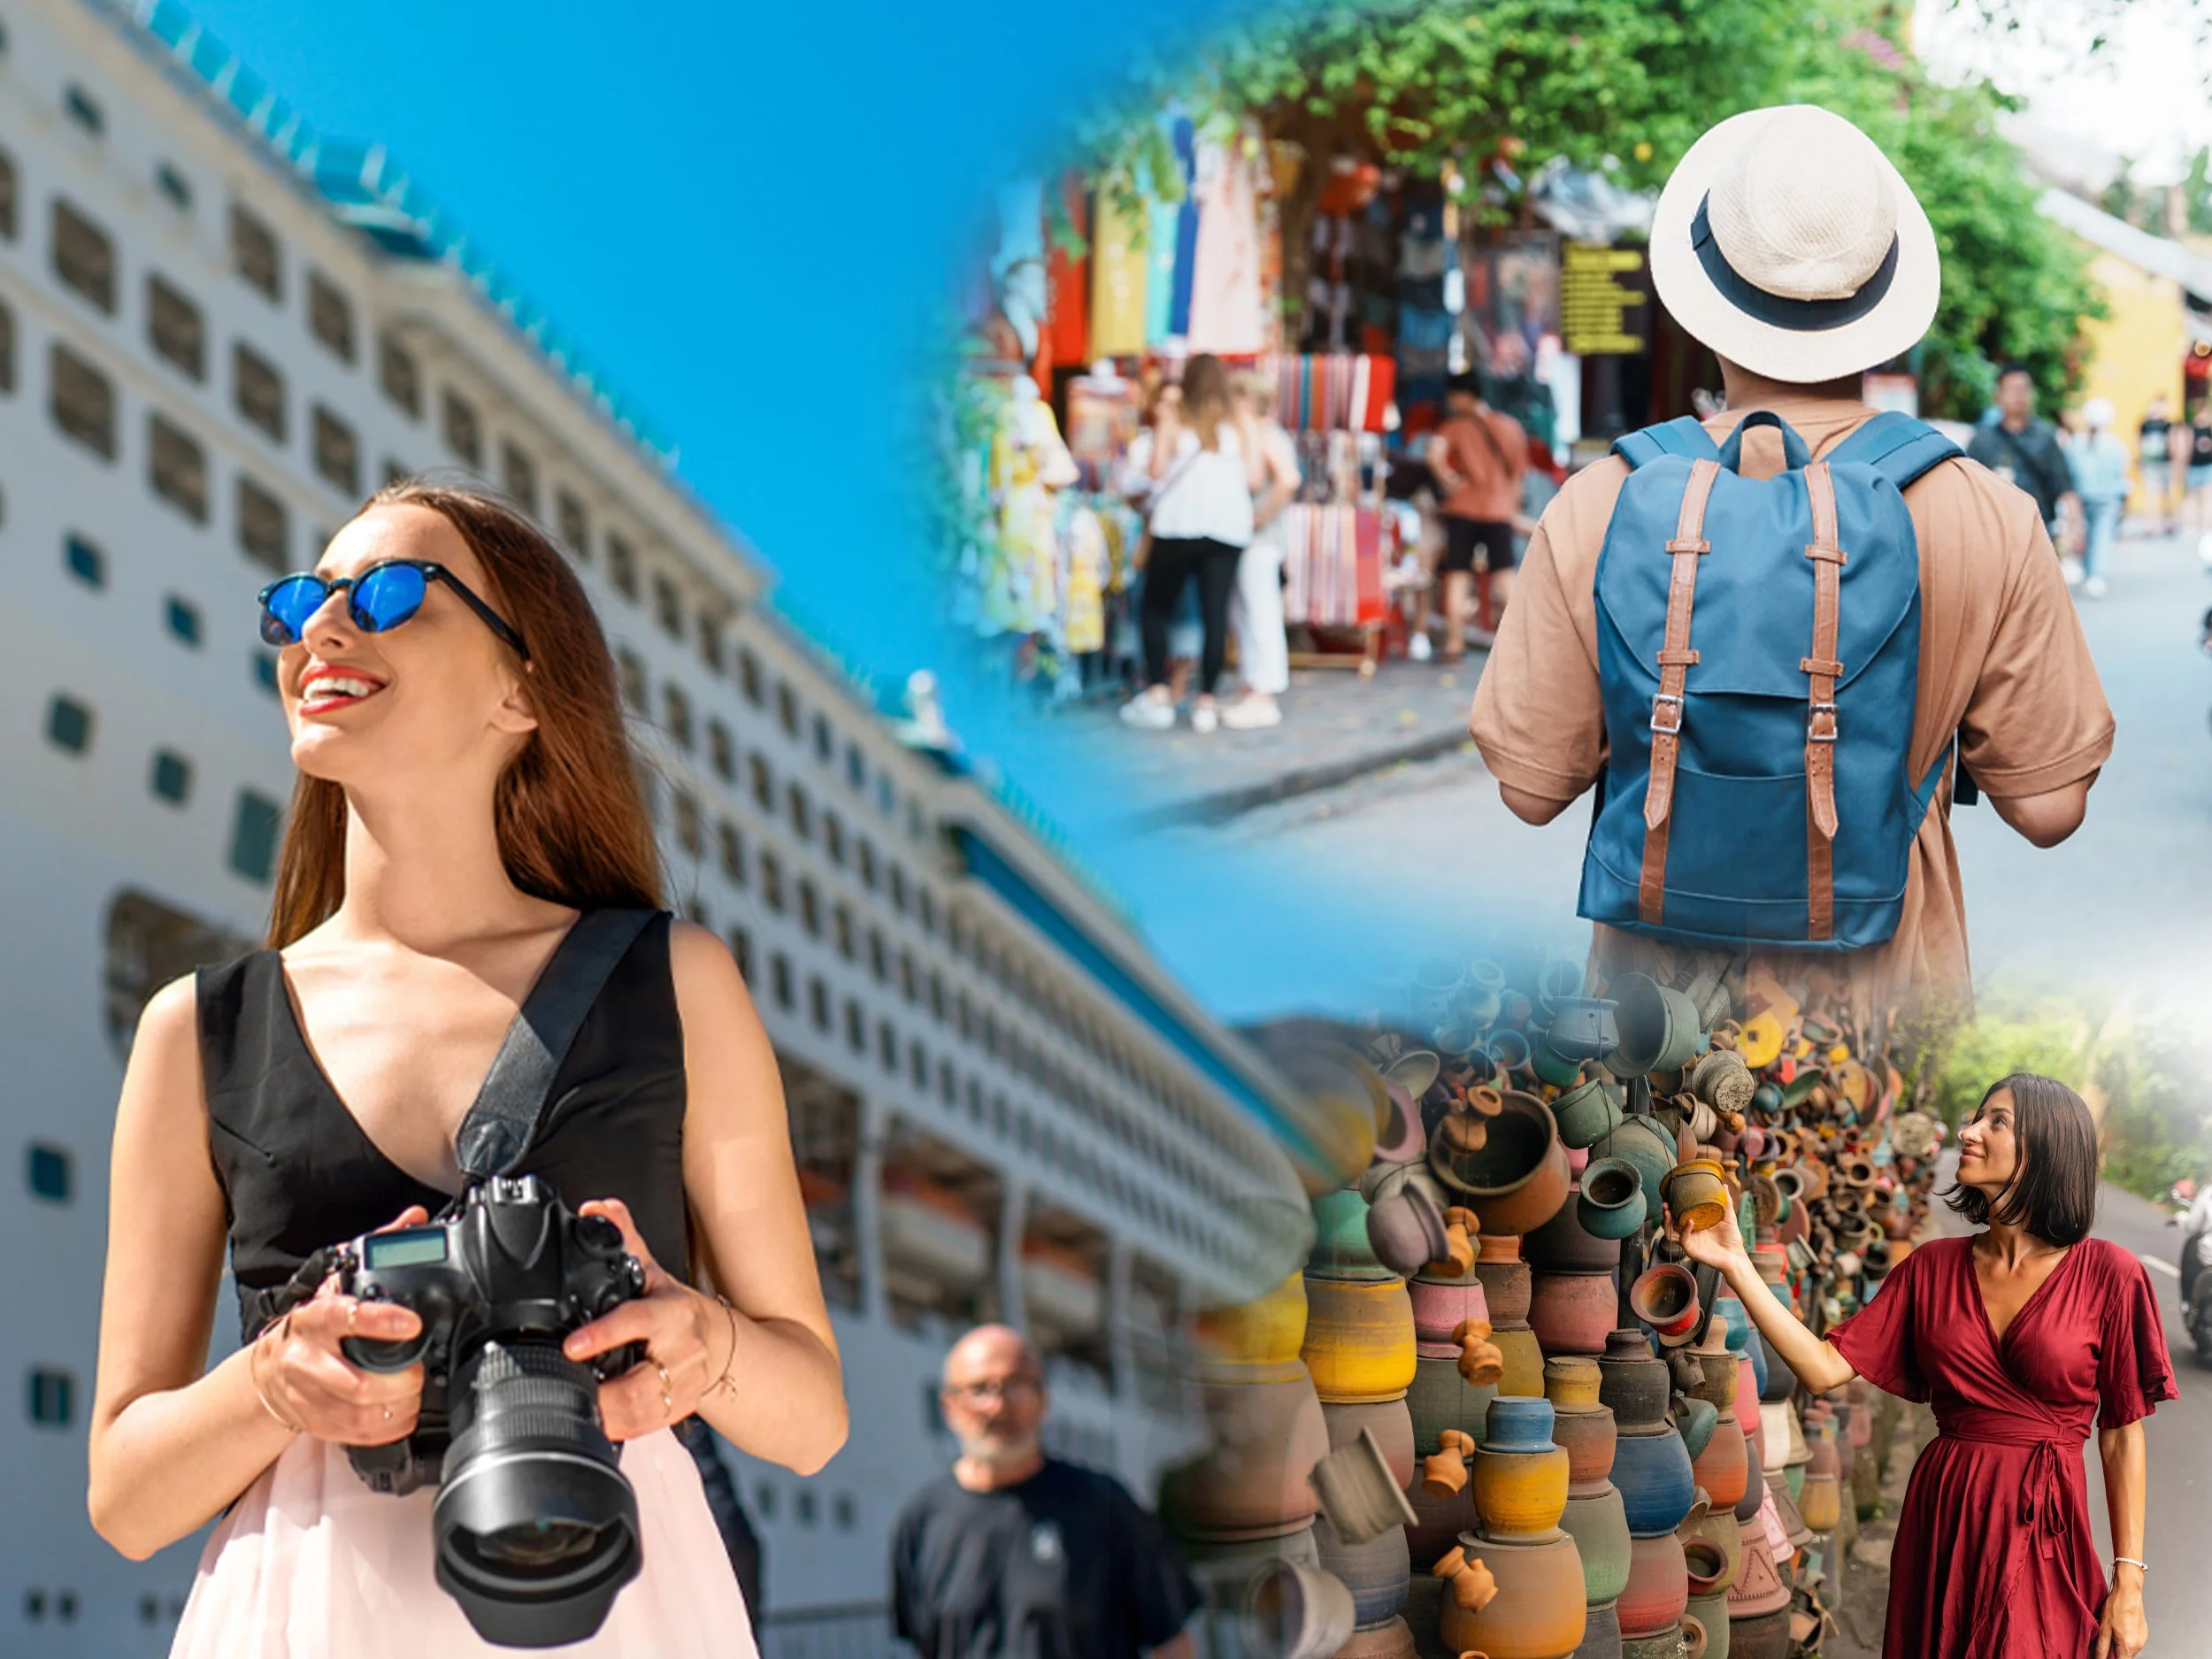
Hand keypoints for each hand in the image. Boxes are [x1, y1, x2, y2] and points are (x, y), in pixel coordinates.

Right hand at [253, 1204, 428, 1445]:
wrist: (270, 1371)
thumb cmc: (313, 1325)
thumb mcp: (337, 1283)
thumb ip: (377, 1251)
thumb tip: (413, 1219)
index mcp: (314, 1319)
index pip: (344, 1317)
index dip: (380, 1321)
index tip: (412, 1324)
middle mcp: (307, 1359)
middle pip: (357, 1382)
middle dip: (399, 1380)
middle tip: (418, 1370)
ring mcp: (309, 1396)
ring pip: (359, 1412)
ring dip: (397, 1406)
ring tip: (414, 1392)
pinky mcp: (316, 1422)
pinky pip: (356, 1433)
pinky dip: (387, 1427)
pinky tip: (402, 1414)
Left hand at [562, 1197, 734, 1441]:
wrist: (721, 1343)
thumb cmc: (677, 1308)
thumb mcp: (651, 1272)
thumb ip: (624, 1239)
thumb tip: (598, 1208)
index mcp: (671, 1314)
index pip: (637, 1321)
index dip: (604, 1334)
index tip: (573, 1346)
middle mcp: (682, 1352)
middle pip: (641, 1384)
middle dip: (604, 1395)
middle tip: (569, 1393)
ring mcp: (685, 1384)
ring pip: (645, 1412)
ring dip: (610, 1417)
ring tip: (579, 1411)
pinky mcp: (683, 1409)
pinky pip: (649, 1428)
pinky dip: (622, 1430)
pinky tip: (599, 1424)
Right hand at [1666, 1187, 1749, 1277]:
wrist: (1735, 1255)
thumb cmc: (1732, 1238)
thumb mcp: (1728, 1216)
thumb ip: (1726, 1202)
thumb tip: (1723, 1185)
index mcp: (1695, 1223)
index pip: (1678, 1214)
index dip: (1672, 1205)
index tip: (1669, 1195)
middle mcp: (1689, 1232)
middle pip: (1670, 1222)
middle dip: (1665, 1212)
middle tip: (1665, 1203)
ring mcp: (1689, 1241)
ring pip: (1670, 1232)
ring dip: (1667, 1222)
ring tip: (1668, 1211)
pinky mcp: (1691, 1249)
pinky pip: (1683, 1239)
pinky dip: (1685, 1230)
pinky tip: (1690, 1222)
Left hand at [2095, 1575, 2147, 1658]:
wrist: (2129, 1592)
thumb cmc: (2116, 1607)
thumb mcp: (2104, 1628)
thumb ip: (2102, 1647)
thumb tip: (2099, 1658)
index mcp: (2128, 1646)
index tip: (2103, 1656)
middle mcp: (2138, 1645)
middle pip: (2125, 1657)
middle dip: (2114, 1654)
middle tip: (2104, 1643)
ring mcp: (2142, 1639)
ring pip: (2129, 1650)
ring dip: (2120, 1647)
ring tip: (2111, 1633)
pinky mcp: (2143, 1633)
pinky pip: (2133, 1642)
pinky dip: (2126, 1640)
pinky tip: (2118, 1629)